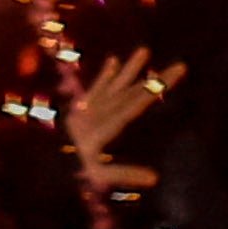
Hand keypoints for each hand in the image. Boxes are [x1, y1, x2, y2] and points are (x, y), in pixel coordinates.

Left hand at [67, 49, 173, 183]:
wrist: (47, 168)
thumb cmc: (79, 173)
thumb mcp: (101, 176)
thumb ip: (124, 174)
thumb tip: (155, 178)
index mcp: (99, 131)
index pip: (130, 108)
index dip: (149, 93)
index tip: (167, 79)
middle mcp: (92, 116)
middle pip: (128, 95)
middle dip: (155, 81)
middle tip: (180, 67)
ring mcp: (84, 110)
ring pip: (112, 87)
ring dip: (129, 70)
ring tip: (143, 51)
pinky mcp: (78, 109)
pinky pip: (94, 90)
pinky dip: (104, 77)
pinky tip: (114, 61)